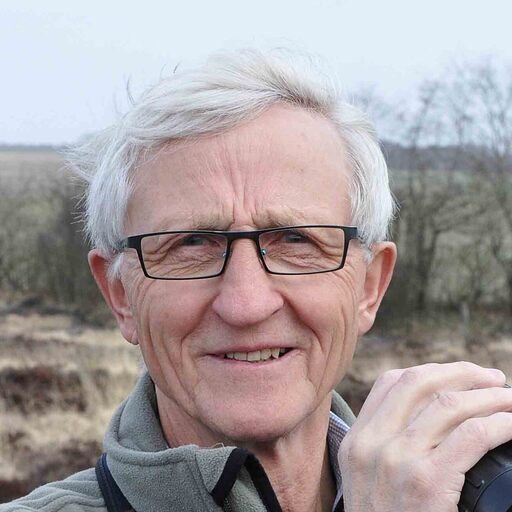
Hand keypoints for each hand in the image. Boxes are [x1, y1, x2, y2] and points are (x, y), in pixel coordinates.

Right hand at [338, 362, 511, 511]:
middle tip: (493, 378)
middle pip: (420, 382)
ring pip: (450, 404)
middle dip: (462, 372)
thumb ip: (386, 445)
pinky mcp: (427, 482)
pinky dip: (500, 424)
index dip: (431, 371)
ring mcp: (397, 460)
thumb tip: (432, 416)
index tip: (458, 375)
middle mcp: (372, 443)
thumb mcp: (370, 480)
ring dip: (489, 397)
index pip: (391, 383)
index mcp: (357, 440)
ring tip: (510, 400)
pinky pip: (472, 435)